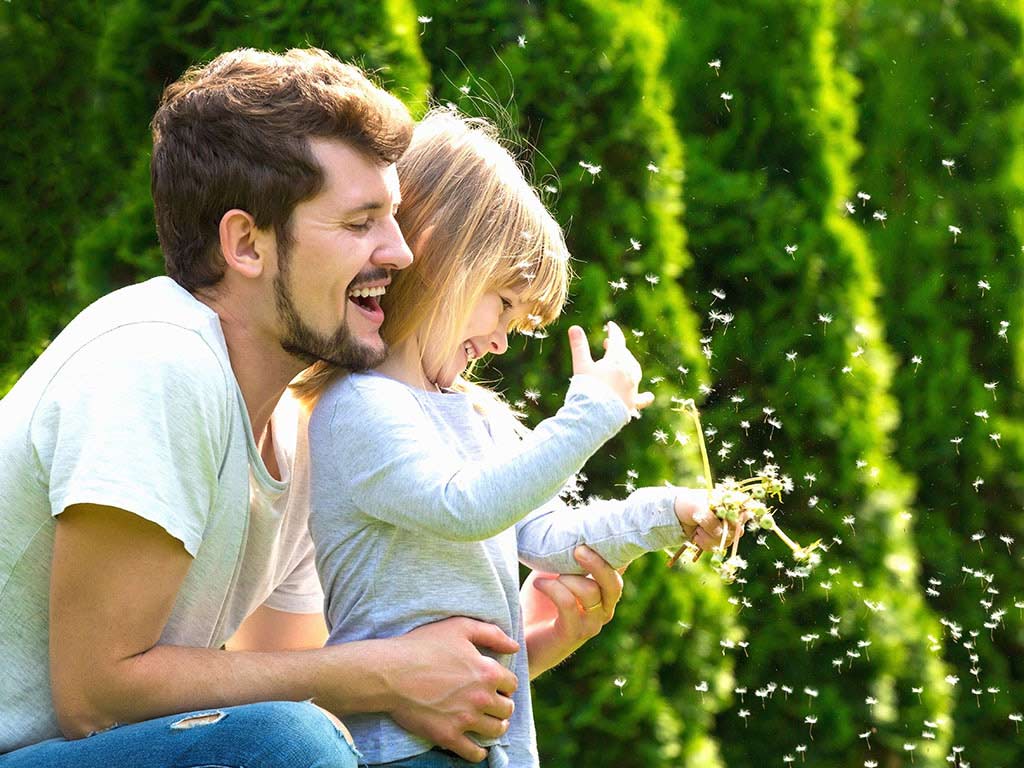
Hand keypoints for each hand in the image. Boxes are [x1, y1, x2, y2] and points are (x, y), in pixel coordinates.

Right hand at [386, 617, 518, 762]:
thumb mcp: (460, 627)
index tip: (496, 684)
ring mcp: (465, 719)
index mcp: (487, 672)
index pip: (512, 684)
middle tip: (492, 703)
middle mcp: (481, 698)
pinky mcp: (448, 736)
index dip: (505, 683)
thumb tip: (515, 647)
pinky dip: (479, 752)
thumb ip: (492, 634)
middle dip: (502, 705)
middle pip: (507, 709)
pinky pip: (474, 753)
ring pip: (496, 731)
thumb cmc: (423, 645)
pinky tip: (476, 746)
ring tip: (488, 722)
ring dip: (495, 727)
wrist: (390, 672)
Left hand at [521, 546, 624, 678]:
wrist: (518, 637)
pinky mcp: (573, 634)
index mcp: (603, 592)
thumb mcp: (553, 572)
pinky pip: (569, 604)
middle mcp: (603, 610)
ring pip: (590, 592)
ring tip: (543, 575)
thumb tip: (572, 529)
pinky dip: (553, 588)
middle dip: (597, 563)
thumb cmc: (537, 601)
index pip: (620, 570)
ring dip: (565, 578)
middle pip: (614, 583)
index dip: (618, 553)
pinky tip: (539, 584)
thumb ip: (567, 557)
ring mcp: (591, 624)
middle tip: (578, 549)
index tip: (601, 533)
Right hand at [568, 323, 653, 412]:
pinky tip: (649, 396)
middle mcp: (628, 372)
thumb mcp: (581, 365)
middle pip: (626, 355)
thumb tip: (574, 327)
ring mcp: (632, 388)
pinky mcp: (632, 403)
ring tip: (622, 364)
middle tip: (608, 345)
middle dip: (618, 348)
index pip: (618, 340)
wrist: (594, 414)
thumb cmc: (586, 389)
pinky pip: (642, 399)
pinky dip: (644, 396)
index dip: (614, 331)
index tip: (611, 325)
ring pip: (634, 371)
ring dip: (628, 365)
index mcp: (616, 360)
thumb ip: (579, 346)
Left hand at [674, 488, 745, 552]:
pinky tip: (697, 536)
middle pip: (737, 531)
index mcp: (732, 501)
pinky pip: (718, 548)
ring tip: (698, 529)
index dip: (735, 519)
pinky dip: (705, 544)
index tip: (721, 520)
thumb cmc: (689, 504)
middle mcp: (733, 515)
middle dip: (716, 531)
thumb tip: (720, 532)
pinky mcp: (720, 540)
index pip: (746, 511)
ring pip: (727, 541)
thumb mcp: (698, 507)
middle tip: (700, 525)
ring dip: (708, 538)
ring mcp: (728, 529)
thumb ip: (711, 519)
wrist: (677, 514)